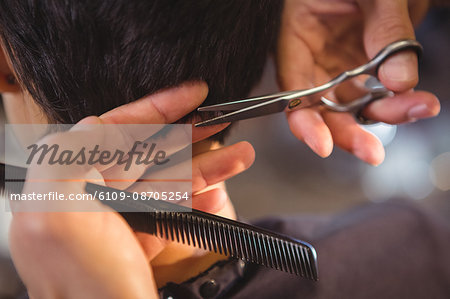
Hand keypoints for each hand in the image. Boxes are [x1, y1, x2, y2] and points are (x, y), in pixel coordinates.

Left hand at [9, 82, 254, 297]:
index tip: (190, 94)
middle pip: (150, 150)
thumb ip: (67, 158)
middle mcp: (95, 194)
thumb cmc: (83, 286)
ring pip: (171, 176)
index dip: (156, 108)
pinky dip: (203, 193)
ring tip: (239, 155)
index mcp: (70, 183)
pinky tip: (224, 183)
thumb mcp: (59, 215)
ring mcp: (124, 214)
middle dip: (189, 133)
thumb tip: (96, 123)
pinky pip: (179, 205)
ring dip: (207, 164)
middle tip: (220, 118)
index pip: (115, 130)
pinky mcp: (146, 233)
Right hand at [277, 0, 439, 164]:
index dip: (304, 120)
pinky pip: (374, 93)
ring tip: (419, 108)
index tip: (322, 145)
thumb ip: (385, 30)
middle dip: (346, 132)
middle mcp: (314, 57)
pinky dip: (395, 101)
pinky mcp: (361, 67)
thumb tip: (399, 81)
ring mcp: (338, 64)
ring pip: (351, 105)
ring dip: (382, 115)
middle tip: (372, 151)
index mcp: (296, 35)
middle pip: (321, 107)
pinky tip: (416, 101)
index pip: (292, 86)